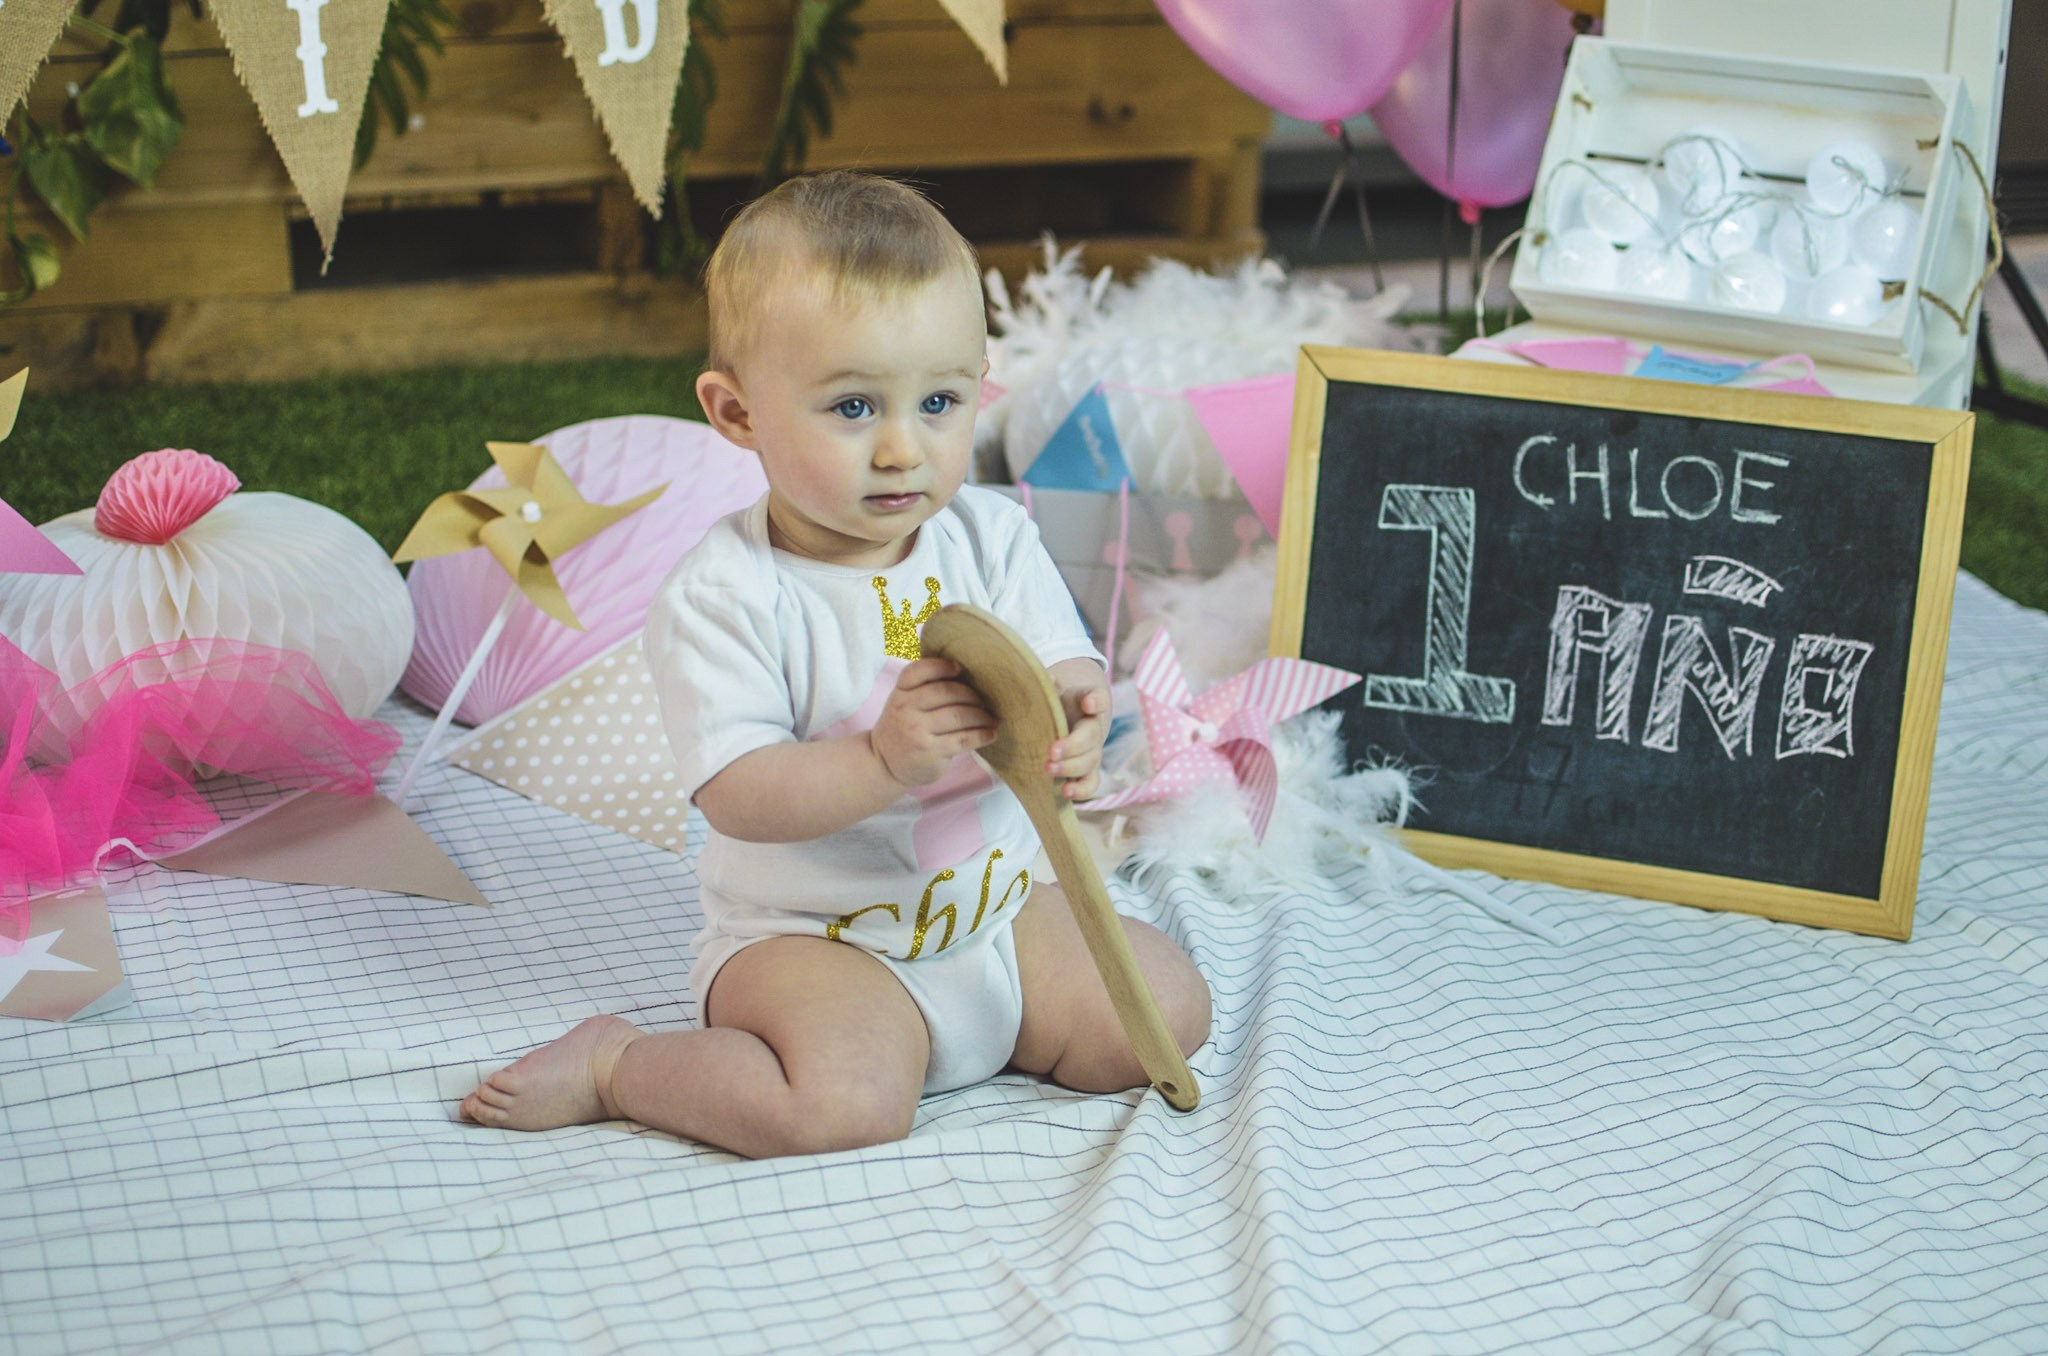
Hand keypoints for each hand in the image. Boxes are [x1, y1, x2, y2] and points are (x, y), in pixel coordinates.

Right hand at [869, 658, 996, 788]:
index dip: (941, 666)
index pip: (919, 671)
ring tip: (991, 718)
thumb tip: (966, 676)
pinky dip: (982, 735)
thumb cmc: (903, 726)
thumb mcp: (903, 702)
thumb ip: (923, 688)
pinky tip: (991, 733)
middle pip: (946, 692)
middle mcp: (905, 709)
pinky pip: (963, 739)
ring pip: (959, 715)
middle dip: (971, 695)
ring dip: (981, 716)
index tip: (959, 668)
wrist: (883, 763)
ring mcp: (917, 731)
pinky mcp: (930, 752)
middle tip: (983, 701)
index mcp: (900, 692)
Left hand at [1047, 659, 1110, 801]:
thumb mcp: (1052, 690)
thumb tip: (1048, 679)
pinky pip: (1091, 783)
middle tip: (1051, 751)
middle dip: (1072, 746)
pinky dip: (1081, 790)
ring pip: (1090, 761)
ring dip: (1070, 767)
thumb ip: (1049, 686)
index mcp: (1087, 703)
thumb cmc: (1056, 701)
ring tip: (1048, 768)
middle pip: (1091, 738)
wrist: (1067, 717)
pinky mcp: (1087, 771)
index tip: (1089, 703)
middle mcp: (1093, 728)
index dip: (1096, 701)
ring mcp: (1092, 751)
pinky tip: (1065, 792)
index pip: (1099, 699)